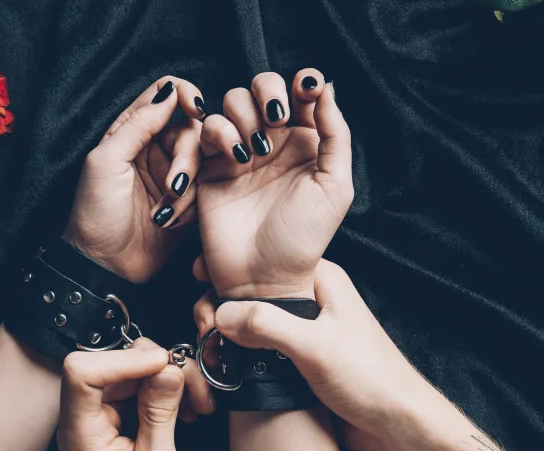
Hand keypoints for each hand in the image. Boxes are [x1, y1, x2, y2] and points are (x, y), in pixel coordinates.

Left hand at [57, 340, 185, 450]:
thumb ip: (160, 416)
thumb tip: (168, 369)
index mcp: (81, 435)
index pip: (82, 372)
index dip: (122, 359)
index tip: (162, 365)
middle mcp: (83, 422)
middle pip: (112, 364)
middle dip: (157, 368)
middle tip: (192, 389)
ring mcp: (98, 421)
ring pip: (131, 372)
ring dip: (168, 380)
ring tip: (196, 405)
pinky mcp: (114, 422)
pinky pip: (139, 389)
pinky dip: (166, 393)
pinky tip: (185, 412)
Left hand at [63, 76, 205, 283]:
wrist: (104, 264)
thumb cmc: (95, 212)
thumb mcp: (107, 161)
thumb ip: (137, 124)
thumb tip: (170, 92)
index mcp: (132, 131)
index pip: (165, 94)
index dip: (186, 95)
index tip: (195, 109)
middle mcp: (156, 147)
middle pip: (192, 130)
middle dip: (187, 158)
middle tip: (173, 186)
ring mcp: (174, 174)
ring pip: (203, 161)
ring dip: (188, 187)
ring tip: (166, 211)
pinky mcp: (189, 201)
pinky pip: (206, 190)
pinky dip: (191, 205)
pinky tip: (171, 221)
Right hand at [193, 260, 440, 450]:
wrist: (395, 425)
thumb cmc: (371, 379)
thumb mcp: (315, 347)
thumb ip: (267, 325)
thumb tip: (221, 313)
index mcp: (321, 280)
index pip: (264, 262)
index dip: (230, 273)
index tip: (202, 285)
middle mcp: (312, 300)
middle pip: (252, 293)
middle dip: (223, 309)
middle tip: (206, 332)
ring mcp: (305, 331)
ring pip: (254, 325)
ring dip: (230, 337)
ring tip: (212, 353)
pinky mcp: (300, 360)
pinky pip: (262, 352)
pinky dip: (242, 358)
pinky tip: (226, 369)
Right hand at [195, 69, 351, 298]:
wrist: (264, 275)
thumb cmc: (304, 237)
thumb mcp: (334, 187)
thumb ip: (336, 136)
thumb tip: (328, 89)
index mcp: (306, 141)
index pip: (303, 95)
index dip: (304, 82)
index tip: (306, 87)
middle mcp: (273, 139)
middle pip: (263, 87)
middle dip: (268, 91)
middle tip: (276, 118)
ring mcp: (240, 149)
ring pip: (232, 101)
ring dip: (244, 114)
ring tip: (256, 151)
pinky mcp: (211, 164)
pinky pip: (207, 128)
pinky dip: (219, 133)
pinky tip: (237, 159)